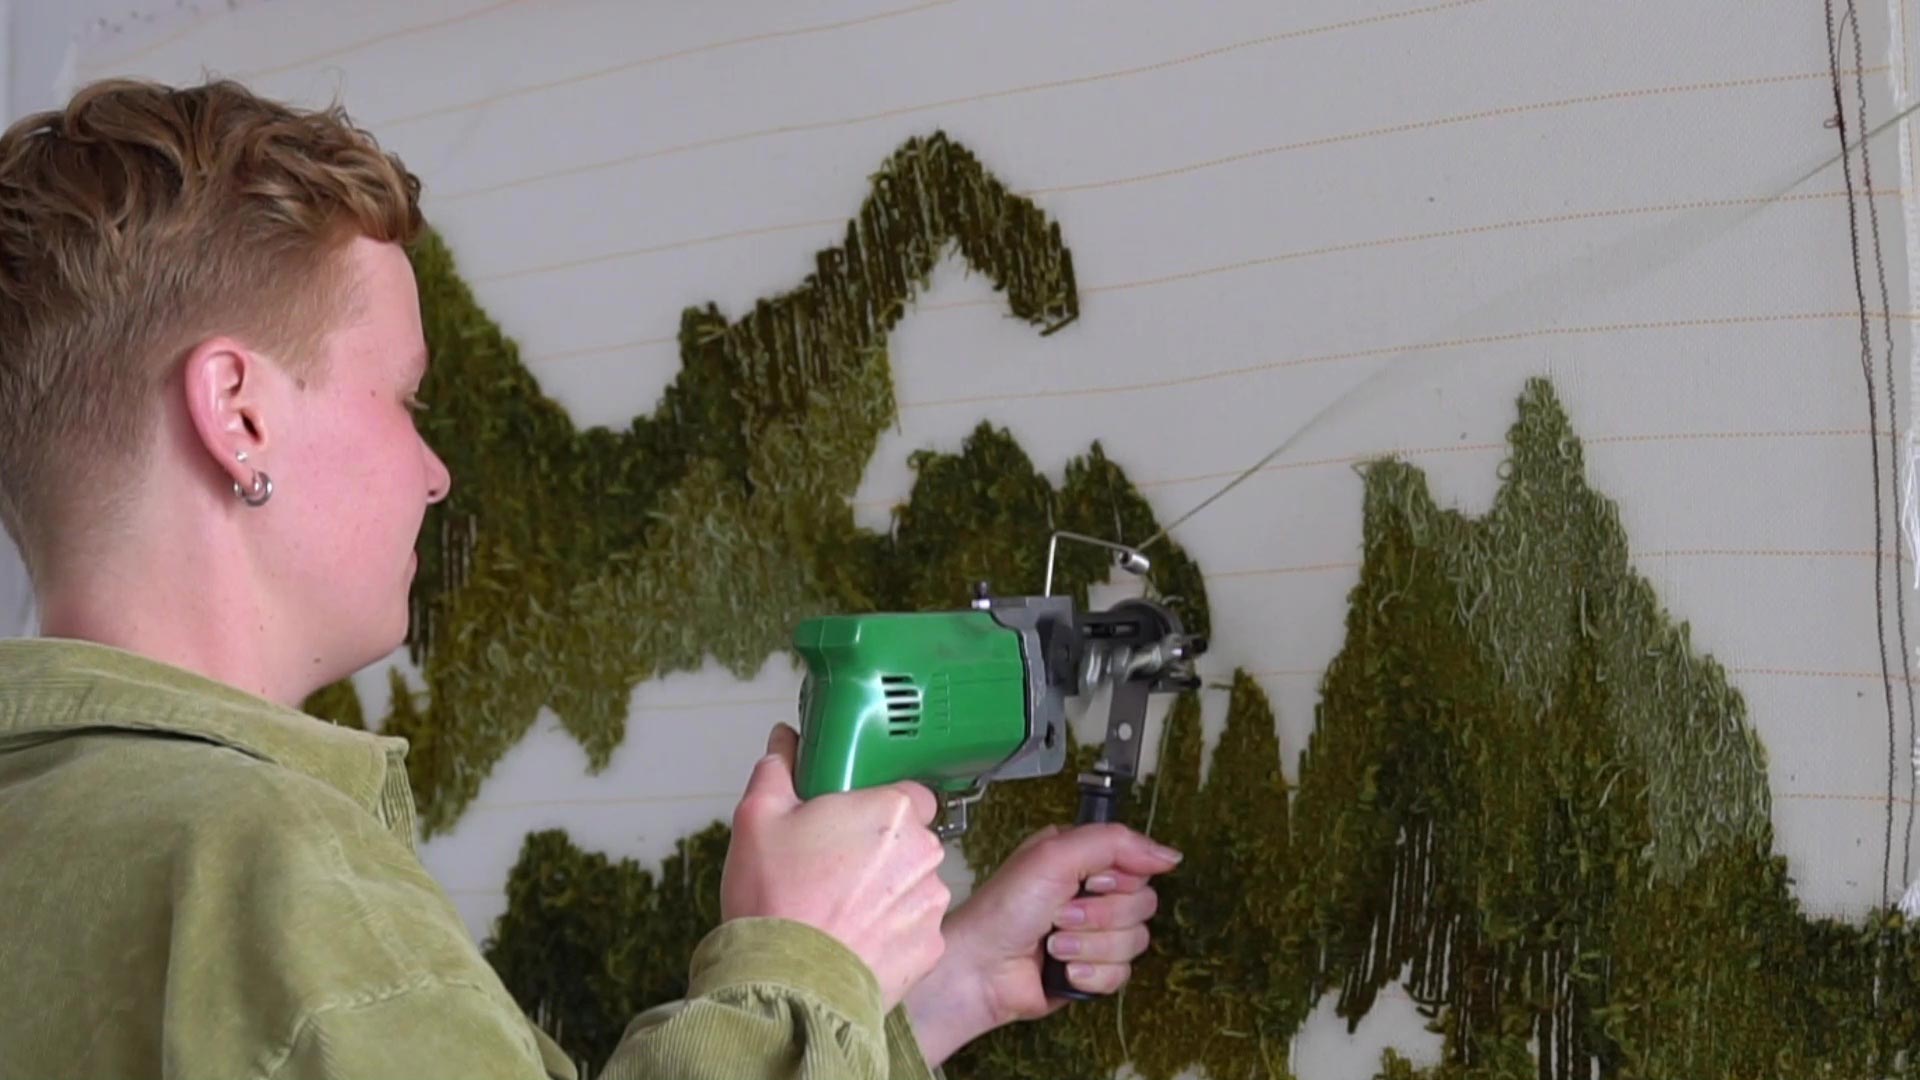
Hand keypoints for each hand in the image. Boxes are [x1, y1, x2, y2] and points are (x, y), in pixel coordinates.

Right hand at [720, 723, 949, 1010]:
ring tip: (838, 908)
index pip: (910, 792)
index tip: (851, 818)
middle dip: (880, 849)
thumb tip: (784, 741)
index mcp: (892, 811)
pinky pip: (913, 929)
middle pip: (912, 839)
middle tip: (832, 865)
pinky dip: (889, 932)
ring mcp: (930, 904)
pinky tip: (851, 938)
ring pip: (914, 884)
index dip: (878, 804)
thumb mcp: (757, 817)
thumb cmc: (774, 899)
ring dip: (887, 891)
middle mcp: (923, 854)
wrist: (785, 983)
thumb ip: (777, 769)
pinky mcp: (929, 949)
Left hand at [902, 822, 1180, 1063]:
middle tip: (1060, 917)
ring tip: (1054, 945)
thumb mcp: (1055, 855)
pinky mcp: (1093, 972)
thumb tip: (1170, 855)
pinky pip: (1122, 975)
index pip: (1140, 865)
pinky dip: (1091, 974)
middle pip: (1143, 905)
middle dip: (1100, 916)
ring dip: (1090, 946)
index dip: (1120, 879)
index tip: (1090, 882)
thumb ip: (1115, 842)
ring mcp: (1094, 935)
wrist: (981, 969)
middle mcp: (1092, 893)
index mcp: (1084, 860)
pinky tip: (1063, 971)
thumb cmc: (1006, 908)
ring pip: (1135, 942)